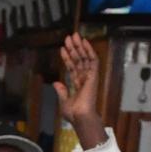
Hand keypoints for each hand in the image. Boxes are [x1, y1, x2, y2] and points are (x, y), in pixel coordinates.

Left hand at [53, 33, 106, 148]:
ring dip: (80, 46)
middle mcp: (85, 79)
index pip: (72, 68)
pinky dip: (89, 50)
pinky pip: (93, 60)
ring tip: (74, 36)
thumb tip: (56, 82)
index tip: (62, 49)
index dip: (67, 58)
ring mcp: (90, 76)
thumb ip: (61, 91)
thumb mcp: (64, 101)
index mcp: (78, 85)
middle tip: (69, 37)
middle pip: (79, 60)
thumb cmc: (73, 113)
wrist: (80, 116)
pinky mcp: (94, 75)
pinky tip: (84, 42)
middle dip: (74, 48)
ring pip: (85, 57)